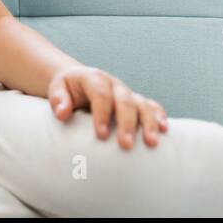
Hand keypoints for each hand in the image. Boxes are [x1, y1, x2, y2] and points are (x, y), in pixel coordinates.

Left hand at [47, 66, 168, 148]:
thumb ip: (58, 99)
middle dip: (126, 123)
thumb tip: (62, 113)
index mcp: (94, 78)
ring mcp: (127, 92)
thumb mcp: (58, 89)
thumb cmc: (67, 89)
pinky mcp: (136, 101)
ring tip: (151, 143)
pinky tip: (165, 130)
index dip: (102, 114)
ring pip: (142, 104)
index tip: (101, 135)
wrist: (79, 81)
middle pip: (124, 101)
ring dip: (149, 123)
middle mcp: (114, 84)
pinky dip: (159, 116)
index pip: (100, 94)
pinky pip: (152, 106)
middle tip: (125, 145)